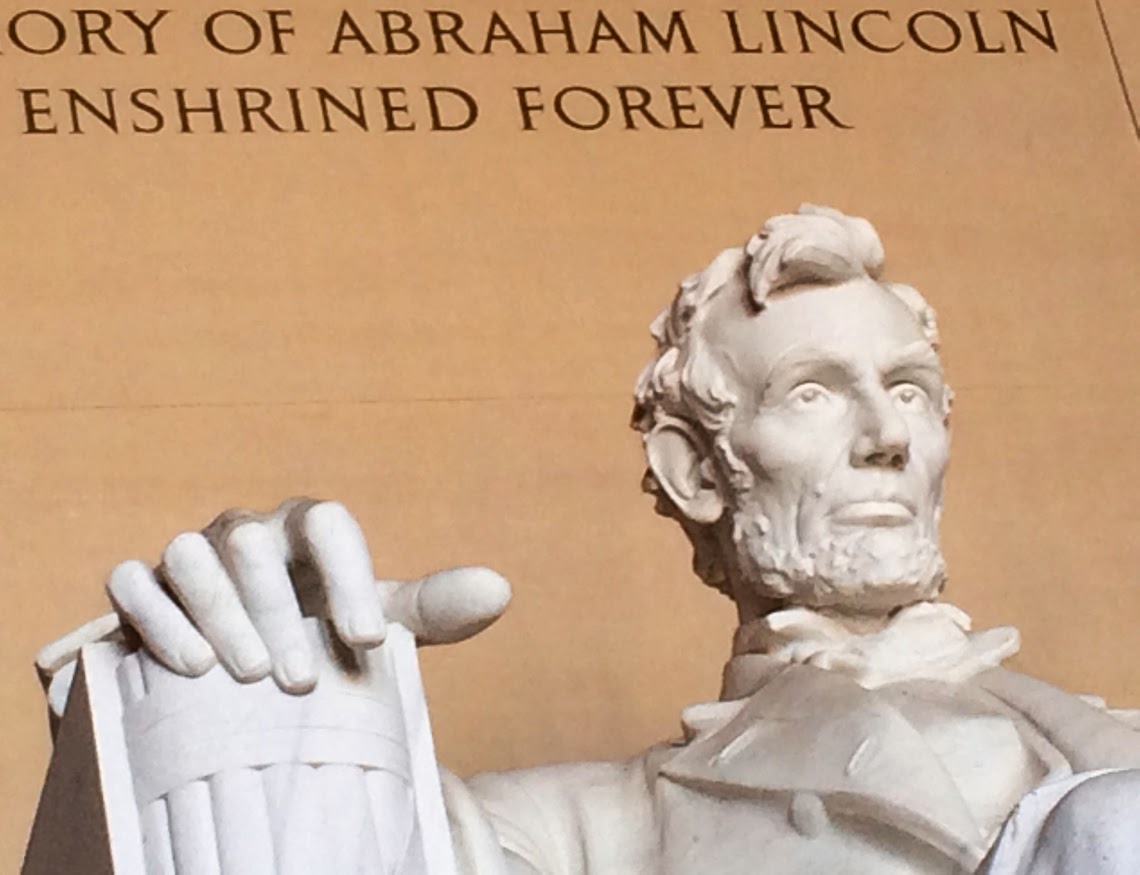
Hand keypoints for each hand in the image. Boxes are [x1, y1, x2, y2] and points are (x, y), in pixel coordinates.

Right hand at [105, 498, 510, 692]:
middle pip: (254, 544)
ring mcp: (190, 554)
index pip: (328, 523)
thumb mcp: (377, 623)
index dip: (349, 574)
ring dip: (217, 612)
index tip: (369, 641)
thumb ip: (433, 608)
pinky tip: (189, 664)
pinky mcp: (141, 587)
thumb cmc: (322, 633)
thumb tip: (501, 589)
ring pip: (190, 554)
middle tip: (303, 680)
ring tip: (245, 675)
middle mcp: (246, 533)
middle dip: (277, 610)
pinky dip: (156, 617)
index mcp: (305, 531)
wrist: (251, 664)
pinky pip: (131, 581)